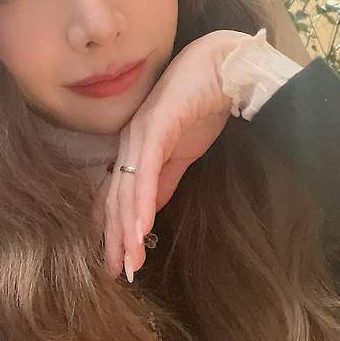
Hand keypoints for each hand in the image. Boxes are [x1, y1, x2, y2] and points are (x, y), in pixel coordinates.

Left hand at [96, 29, 248, 281]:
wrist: (223, 67)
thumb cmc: (202, 104)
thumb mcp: (182, 154)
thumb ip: (164, 179)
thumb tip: (150, 209)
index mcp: (134, 149)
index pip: (120, 196)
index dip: (116, 230)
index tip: (119, 261)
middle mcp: (129, 143)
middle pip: (116, 198)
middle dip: (116, 238)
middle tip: (118, 272)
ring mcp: (139, 135)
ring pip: (126, 190)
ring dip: (126, 230)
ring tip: (127, 262)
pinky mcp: (155, 128)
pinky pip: (144, 171)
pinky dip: (140, 202)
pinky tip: (138, 229)